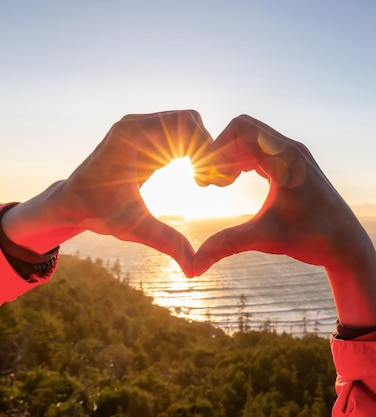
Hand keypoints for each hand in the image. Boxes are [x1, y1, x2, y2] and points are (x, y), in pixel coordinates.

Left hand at [2, 110, 212, 276]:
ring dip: (201, 149)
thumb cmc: (98, 212)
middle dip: (206, 147)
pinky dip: (192, 151)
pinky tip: (194, 176)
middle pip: (189, 120)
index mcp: (131, 136)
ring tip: (203, 181)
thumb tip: (194, 269)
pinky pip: (179, 133)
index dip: (205, 147)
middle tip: (210, 181)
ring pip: (187, 125)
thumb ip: (167, 242)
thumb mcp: (135, 228)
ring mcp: (141, 127)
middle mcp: (136, 125)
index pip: (184, 124)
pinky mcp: (145, 136)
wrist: (72, 202)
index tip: (208, 180)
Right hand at [194, 115, 375, 326]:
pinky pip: (264, 150)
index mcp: (285, 158)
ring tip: (221, 184)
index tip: (207, 181)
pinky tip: (236, 181)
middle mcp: (291, 150)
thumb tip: (192, 266)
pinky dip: (246, 160)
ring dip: (233, 156)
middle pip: (244, 130)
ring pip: (254, 140)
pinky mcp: (296, 166)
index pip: (240, 129)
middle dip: (222, 151)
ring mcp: (295, 156)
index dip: (217, 149)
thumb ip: (227, 245)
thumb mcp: (265, 239)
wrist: (347, 244)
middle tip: (211, 183)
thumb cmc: (312, 238)